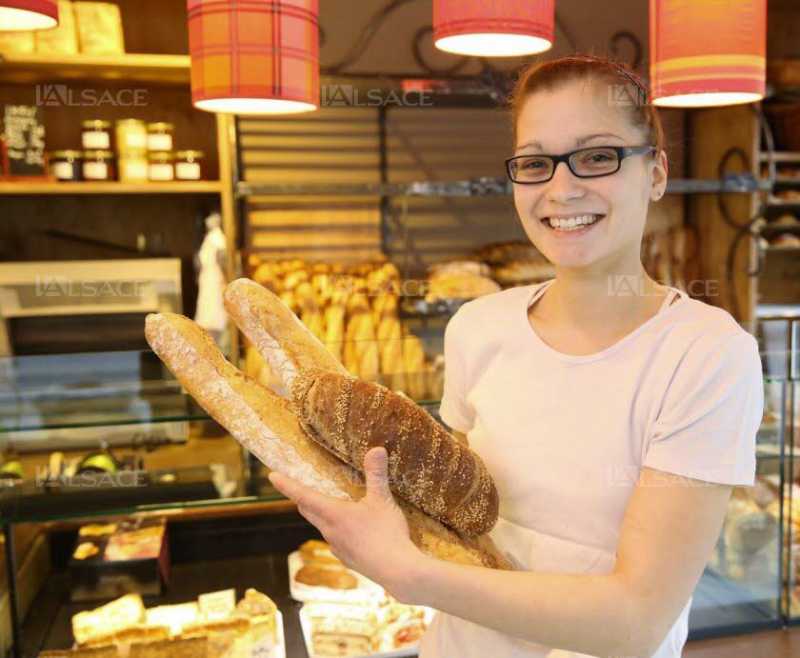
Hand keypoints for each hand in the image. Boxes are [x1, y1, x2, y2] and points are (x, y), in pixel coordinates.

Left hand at [268, 447, 421, 600]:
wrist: (398, 573)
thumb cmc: (387, 534)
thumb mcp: (383, 500)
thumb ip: (377, 474)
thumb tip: (376, 449)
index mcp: (334, 514)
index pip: (304, 496)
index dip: (287, 485)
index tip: (272, 476)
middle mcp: (330, 532)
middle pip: (309, 512)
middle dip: (304, 499)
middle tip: (300, 489)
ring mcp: (338, 548)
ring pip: (323, 527)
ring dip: (323, 516)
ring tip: (334, 508)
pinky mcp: (349, 560)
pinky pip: (337, 541)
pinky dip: (339, 532)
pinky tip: (355, 532)